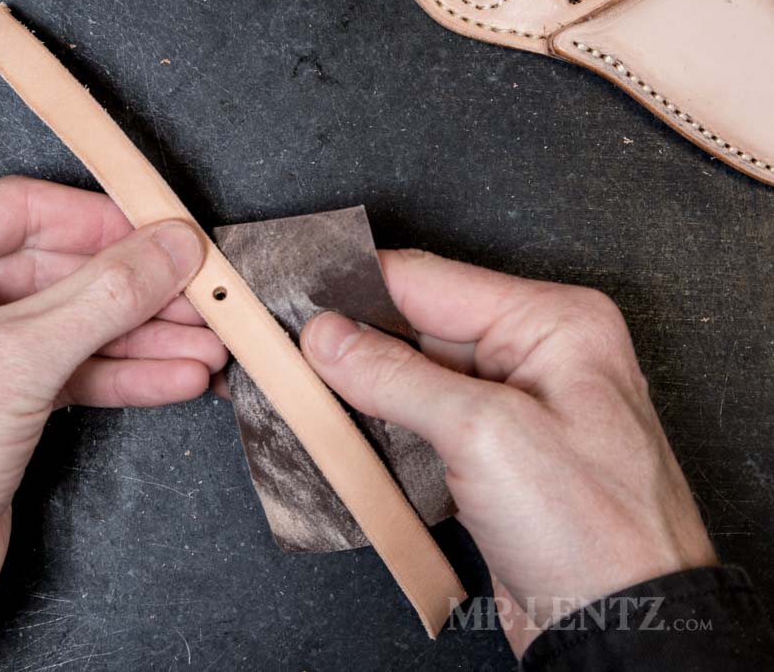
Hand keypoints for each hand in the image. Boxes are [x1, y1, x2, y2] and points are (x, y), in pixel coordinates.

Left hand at [0, 176, 224, 614]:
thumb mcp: (17, 360)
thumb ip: (105, 295)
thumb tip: (171, 247)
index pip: (20, 210)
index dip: (101, 221)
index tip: (166, 233)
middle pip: (55, 268)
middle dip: (135, 291)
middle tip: (201, 296)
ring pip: (70, 320)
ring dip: (141, 336)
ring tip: (208, 345)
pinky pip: (67, 366)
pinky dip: (121, 373)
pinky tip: (176, 377)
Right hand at [300, 249, 714, 654]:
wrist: (620, 626)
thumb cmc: (594, 532)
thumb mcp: (485, 435)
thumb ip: (396, 376)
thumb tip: (328, 337)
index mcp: (552, 322)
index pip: (429, 280)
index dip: (354, 289)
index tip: (293, 302)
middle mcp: (535, 354)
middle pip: (416, 324)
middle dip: (352, 341)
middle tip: (287, 353)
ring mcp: (513, 405)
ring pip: (413, 374)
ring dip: (361, 386)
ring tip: (301, 389)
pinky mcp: (492, 453)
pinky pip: (423, 418)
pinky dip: (381, 423)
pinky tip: (341, 428)